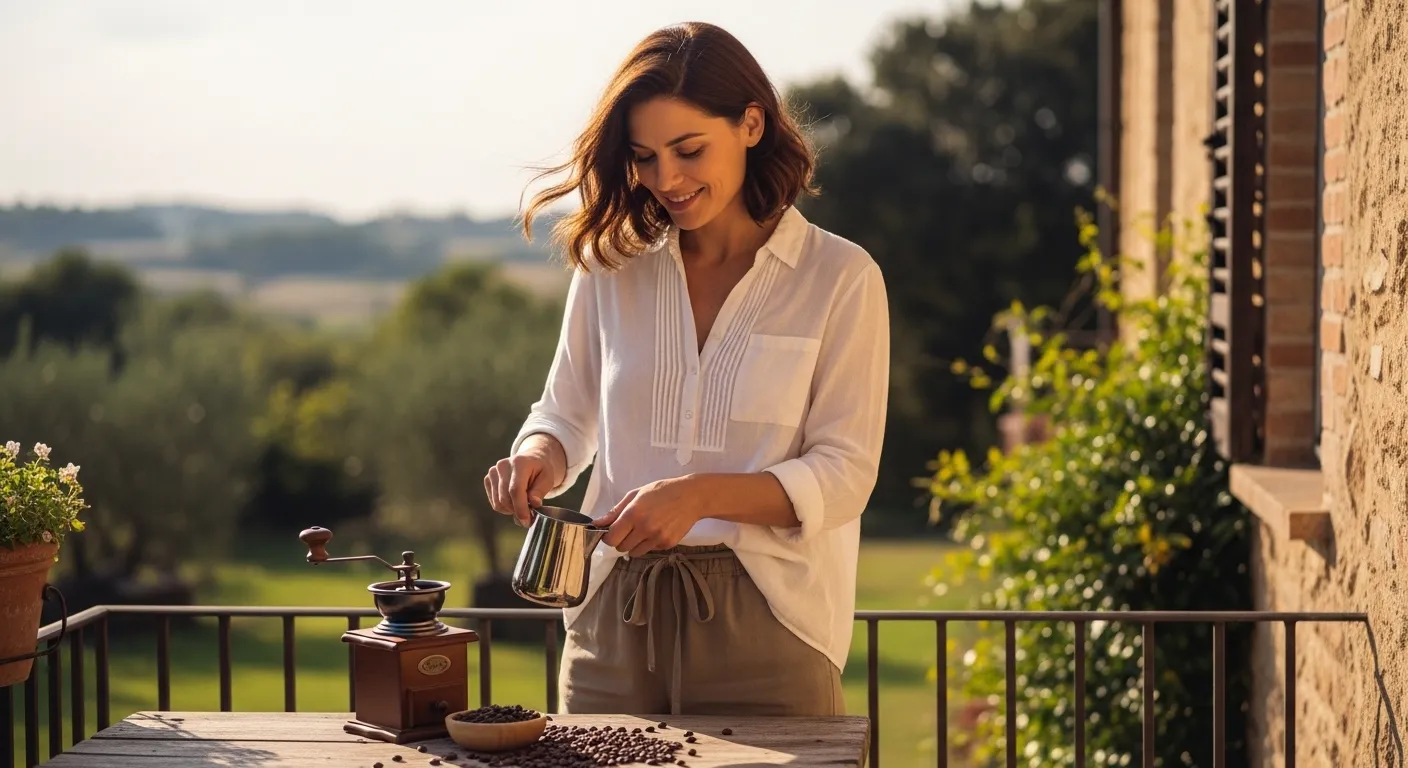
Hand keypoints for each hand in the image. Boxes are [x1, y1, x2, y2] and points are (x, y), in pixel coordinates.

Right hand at [484, 438, 563, 527]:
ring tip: (524, 506)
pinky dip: (505, 507)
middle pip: (505, 498)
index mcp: (519, 463)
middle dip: (518, 512)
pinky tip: (515, 501)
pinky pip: (494, 503)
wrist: (531, 460)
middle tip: (530, 516)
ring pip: (498, 503)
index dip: (521, 508)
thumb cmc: (541, 471)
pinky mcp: (488, 479)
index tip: (527, 521)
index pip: (515, 490)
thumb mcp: (547, 479)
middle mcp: (502, 466)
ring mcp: (493, 472)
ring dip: (511, 510)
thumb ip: (540, 491)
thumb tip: (534, 504)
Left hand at [592, 476, 706, 556]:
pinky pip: (650, 550)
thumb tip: (598, 523)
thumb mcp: (636, 494)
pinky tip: (657, 530)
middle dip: (621, 540)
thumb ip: (616, 511)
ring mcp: (657, 538)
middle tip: (628, 529)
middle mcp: (644, 528)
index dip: (608, 536)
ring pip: (634, 553)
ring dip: (634, 545)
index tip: (612, 531)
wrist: (691, 497)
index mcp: (633, 514)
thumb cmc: (662, 491)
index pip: (611, 538)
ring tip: (642, 530)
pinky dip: (649, 544)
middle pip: (621, 548)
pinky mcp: (667, 544)